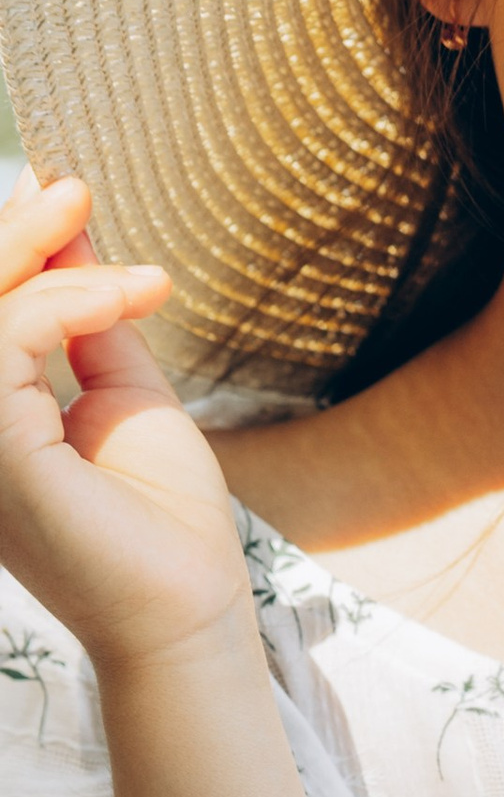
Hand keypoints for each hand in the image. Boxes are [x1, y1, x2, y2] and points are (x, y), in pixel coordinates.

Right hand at [0, 173, 251, 673]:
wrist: (192, 607)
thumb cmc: (162, 520)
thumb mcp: (124, 392)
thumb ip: (89, 320)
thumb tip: (70, 234)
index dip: (7, 246)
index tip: (65, 199)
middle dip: (10, 234)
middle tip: (75, 190)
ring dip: (42, 260)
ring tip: (129, 265)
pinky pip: (3, 342)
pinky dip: (65, 305)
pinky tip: (127, 300)